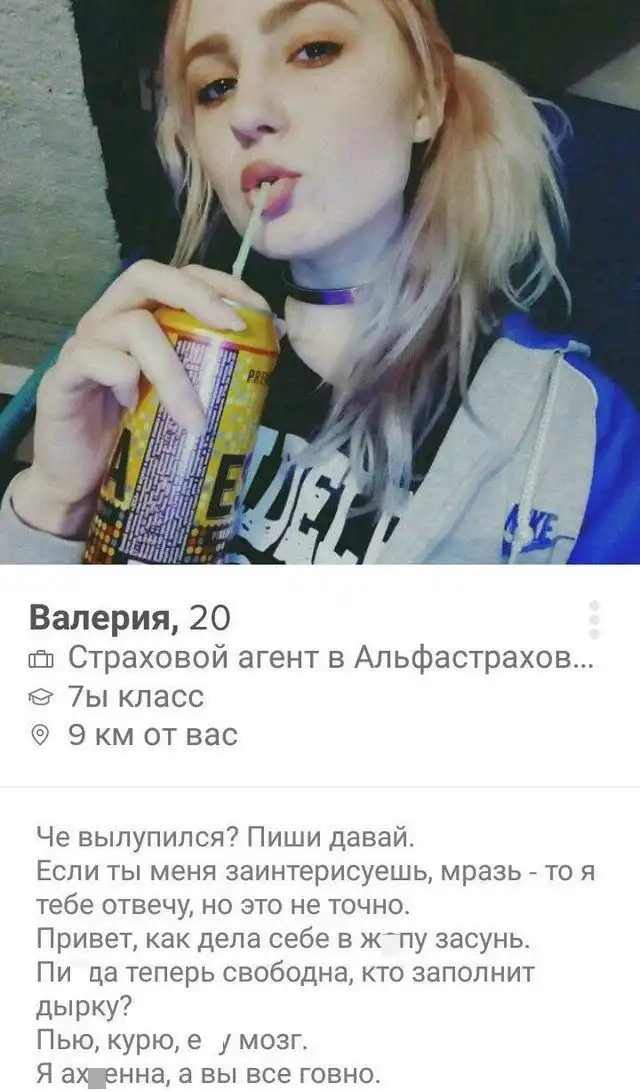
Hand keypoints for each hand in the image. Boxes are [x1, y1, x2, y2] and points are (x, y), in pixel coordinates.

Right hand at [11, 260, 269, 537]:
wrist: (79, 482)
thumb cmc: (133, 438)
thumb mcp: (180, 400)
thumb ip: (211, 373)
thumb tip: (274, 347)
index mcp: (139, 319)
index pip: (179, 277)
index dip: (219, 283)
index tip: (258, 310)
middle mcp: (109, 321)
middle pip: (147, 275)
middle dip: (197, 295)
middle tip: (234, 328)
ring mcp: (83, 345)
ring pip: (132, 326)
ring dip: (173, 370)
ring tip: (195, 416)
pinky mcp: (61, 376)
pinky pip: (94, 358)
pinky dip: (123, 377)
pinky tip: (131, 406)